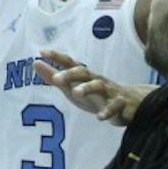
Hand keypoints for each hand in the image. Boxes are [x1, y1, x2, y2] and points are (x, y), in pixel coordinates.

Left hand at [35, 51, 149, 126]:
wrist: (132, 103)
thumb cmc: (96, 94)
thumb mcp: (73, 86)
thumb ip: (54, 77)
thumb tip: (35, 63)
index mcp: (85, 76)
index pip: (70, 63)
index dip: (57, 57)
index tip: (42, 52)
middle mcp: (97, 80)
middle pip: (84, 73)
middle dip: (70, 74)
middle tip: (56, 79)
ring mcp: (110, 91)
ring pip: (99, 86)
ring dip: (88, 88)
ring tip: (77, 92)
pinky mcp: (121, 105)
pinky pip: (115, 107)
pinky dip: (107, 111)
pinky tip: (100, 116)